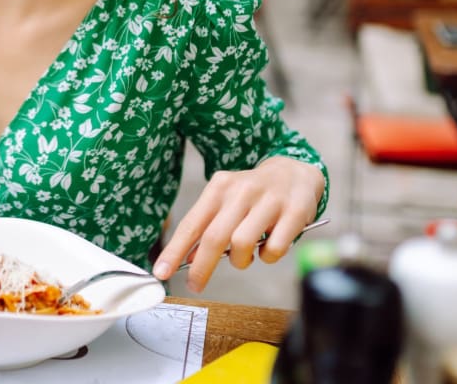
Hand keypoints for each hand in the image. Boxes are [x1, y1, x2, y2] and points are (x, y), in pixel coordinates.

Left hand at [152, 156, 323, 291]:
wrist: (294, 172)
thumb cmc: (254, 194)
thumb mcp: (226, 202)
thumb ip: (208, 228)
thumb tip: (190, 258)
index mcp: (220, 188)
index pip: (192, 224)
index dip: (174, 251)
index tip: (161, 271)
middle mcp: (242, 191)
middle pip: (214, 237)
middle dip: (201, 267)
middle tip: (195, 284)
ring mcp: (269, 200)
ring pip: (243, 243)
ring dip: (240, 261)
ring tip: (244, 257)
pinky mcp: (294, 212)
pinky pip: (275, 248)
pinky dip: (268, 258)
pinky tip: (268, 250)